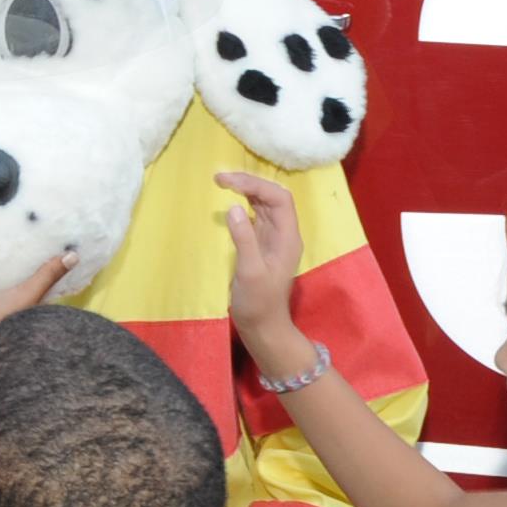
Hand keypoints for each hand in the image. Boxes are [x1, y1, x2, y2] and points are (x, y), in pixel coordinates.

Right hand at [217, 168, 309, 357]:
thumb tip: (232, 207)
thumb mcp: (250, 272)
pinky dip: (242, 204)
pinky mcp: (261, 245)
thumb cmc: (259, 303)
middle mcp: (283, 234)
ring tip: (222, 183)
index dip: (255, 185)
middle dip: (249, 182)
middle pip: (272, 197)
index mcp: (287, 237)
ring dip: (246, 190)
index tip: (227, 182)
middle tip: (219, 178)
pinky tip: (228, 202)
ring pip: (264, 204)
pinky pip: (255, 216)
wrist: (263, 327)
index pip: (279, 198)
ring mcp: (272, 239)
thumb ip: (243, 238)